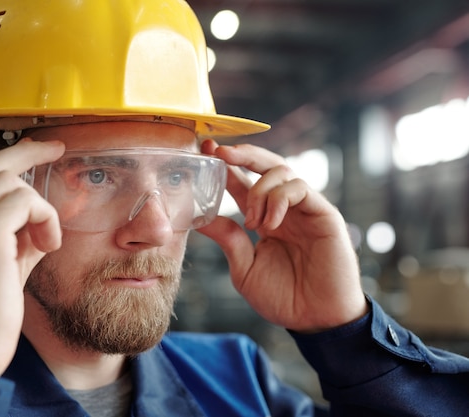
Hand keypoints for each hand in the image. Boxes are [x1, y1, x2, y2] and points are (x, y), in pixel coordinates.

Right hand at [0, 139, 63, 375]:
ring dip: (38, 208)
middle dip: (27, 154)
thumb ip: (14, 240)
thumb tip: (40, 219)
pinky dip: (44, 217)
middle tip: (56, 148)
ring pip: (8, 183)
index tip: (33, 152)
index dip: (7, 163)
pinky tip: (48, 245)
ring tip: (46, 242)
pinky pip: (23, 202)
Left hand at [198, 140, 366, 332]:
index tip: (205, 151)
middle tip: (220, 152)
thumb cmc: (283, 297)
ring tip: (252, 221)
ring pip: (282, 171)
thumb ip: (227, 239)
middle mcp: (285, 208)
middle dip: (242, 154)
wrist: (316, 320)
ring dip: (259, 190)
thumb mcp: (244, 267)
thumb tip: (199, 218)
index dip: (226, 166)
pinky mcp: (324, 214)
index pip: (244, 183)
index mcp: (265, 218)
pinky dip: (278, 199)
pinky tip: (269, 224)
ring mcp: (305, 209)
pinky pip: (300, 189)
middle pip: (265, 165)